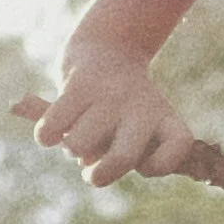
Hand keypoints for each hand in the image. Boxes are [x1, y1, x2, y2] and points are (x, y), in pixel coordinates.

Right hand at [15, 44, 201, 186]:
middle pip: (122, 158)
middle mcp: (142, 106)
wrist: (108, 48)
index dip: (158, 166)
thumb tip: (86, 159)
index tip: (143, 166)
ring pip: (77, 146)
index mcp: (166, 120)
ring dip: (70, 149)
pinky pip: (52, 129)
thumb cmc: (122, 109)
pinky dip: (45, 136)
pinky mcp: (79, 85)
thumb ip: (117, 155)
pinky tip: (51, 132)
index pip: (177, 146)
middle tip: (92, 173)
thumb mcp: (133, 132)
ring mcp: (111, 94)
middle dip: (99, 176)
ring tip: (77, 133)